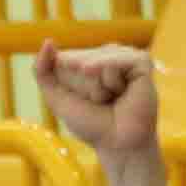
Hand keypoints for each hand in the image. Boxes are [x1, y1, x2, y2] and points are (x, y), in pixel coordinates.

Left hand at [34, 42, 160, 156]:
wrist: (118, 144)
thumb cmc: (91, 124)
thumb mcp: (57, 98)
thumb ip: (43, 71)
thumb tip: (48, 41)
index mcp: (89, 60)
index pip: (66, 59)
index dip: (70, 84)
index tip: (86, 102)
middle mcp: (108, 55)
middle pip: (79, 60)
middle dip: (85, 86)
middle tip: (102, 103)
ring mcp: (126, 56)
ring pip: (97, 60)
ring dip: (99, 88)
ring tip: (113, 99)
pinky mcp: (142, 61)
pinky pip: (116, 61)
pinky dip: (113, 81)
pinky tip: (123, 93)